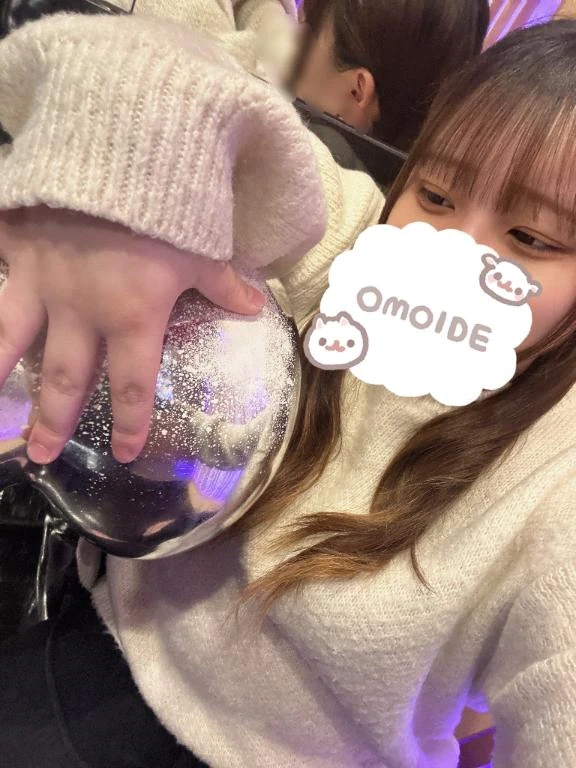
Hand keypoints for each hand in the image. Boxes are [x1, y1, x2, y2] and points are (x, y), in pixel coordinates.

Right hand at [0, 207, 264, 463]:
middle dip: (55, 421)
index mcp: (132, 318)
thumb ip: (224, 284)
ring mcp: (42, 283)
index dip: (131, 424)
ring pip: (12, 340)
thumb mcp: (201, 247)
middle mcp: (81, 312)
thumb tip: (255, 308)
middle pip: (66, 379)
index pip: (133, 387)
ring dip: (1, 374)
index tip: (126, 454)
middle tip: (43, 455)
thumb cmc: (164, 205)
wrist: (115, 151)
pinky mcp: (17, 250)